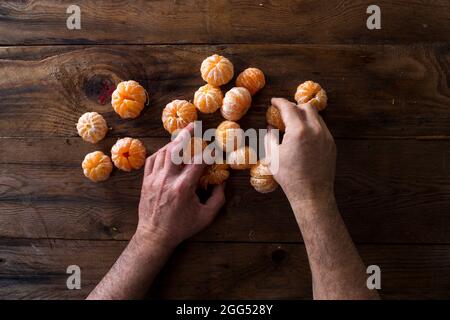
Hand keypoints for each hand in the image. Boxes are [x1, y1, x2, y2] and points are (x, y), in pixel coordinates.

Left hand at [136, 124, 225, 248]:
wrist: (154, 236)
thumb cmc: (181, 227)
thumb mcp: (206, 217)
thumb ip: (218, 198)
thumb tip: (222, 182)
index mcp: (183, 187)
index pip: (198, 162)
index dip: (208, 152)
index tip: (215, 148)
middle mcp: (167, 179)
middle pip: (176, 149)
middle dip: (186, 135)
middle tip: (194, 125)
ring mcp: (154, 179)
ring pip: (163, 152)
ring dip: (174, 143)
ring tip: (183, 137)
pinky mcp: (146, 181)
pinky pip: (152, 159)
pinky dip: (161, 152)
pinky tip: (168, 151)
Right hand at [265, 98, 335, 202]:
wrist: (312, 193)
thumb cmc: (289, 176)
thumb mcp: (273, 156)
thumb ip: (270, 137)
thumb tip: (270, 126)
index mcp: (299, 130)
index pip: (289, 107)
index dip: (279, 102)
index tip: (273, 102)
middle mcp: (315, 129)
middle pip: (306, 107)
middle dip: (294, 106)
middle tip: (284, 113)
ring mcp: (326, 137)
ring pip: (316, 116)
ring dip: (304, 115)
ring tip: (294, 124)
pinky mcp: (331, 145)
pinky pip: (322, 128)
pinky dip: (312, 126)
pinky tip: (304, 136)